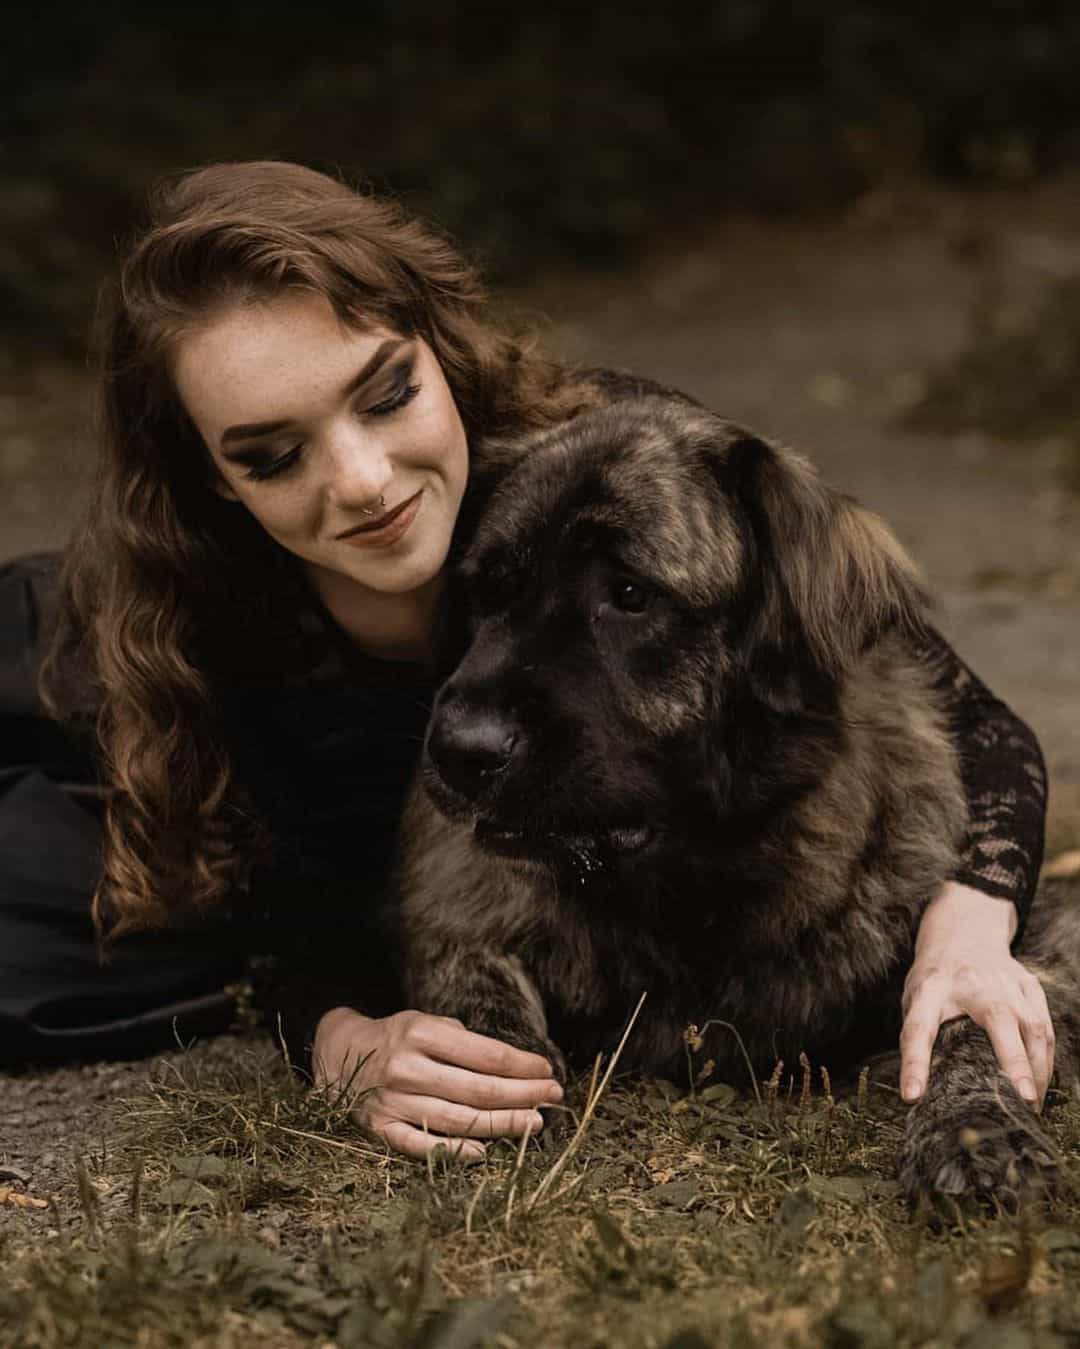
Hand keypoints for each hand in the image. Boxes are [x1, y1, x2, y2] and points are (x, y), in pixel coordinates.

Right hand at [312, 1006, 563, 1160]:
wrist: (336, 1055)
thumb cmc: (394, 1038)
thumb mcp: (423, 1022)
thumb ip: (461, 1039)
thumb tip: (510, 1063)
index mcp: (420, 1034)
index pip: (484, 1054)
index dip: (521, 1065)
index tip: (547, 1071)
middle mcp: (406, 1068)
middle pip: (477, 1089)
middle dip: (522, 1094)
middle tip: (553, 1097)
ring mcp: (392, 1102)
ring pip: (457, 1120)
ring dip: (501, 1124)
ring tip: (534, 1123)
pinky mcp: (379, 1130)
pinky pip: (420, 1146)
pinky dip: (453, 1152)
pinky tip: (485, 1152)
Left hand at [900, 881, 1053, 1106]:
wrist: (963, 932)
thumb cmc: (936, 979)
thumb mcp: (917, 1000)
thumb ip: (919, 1036)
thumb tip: (919, 1093)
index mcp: (931, 988)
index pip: (918, 1027)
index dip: (914, 1064)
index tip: (912, 1095)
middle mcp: (972, 981)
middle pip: (997, 1017)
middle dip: (1013, 1060)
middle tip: (1022, 1099)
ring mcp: (1007, 980)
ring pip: (1032, 1025)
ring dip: (1036, 1069)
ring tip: (1029, 1105)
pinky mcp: (1029, 985)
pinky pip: (1045, 1027)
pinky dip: (1046, 1059)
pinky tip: (1039, 1084)